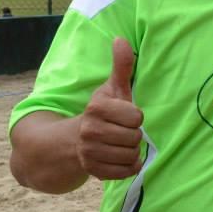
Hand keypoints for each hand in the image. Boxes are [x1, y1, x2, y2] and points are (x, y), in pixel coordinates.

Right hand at [77, 37, 143, 179]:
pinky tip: (118, 158)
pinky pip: (126, 172)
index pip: (137, 117)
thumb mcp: (113, 88)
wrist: (75, 139)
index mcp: (96, 108)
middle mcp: (89, 130)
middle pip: (135, 137)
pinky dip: (128, 167)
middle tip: (122, 131)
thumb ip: (121, 66)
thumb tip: (121, 39)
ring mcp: (89, 152)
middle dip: (133, 135)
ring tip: (119, 143)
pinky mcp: (93, 171)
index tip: (124, 115)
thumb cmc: (103, 111)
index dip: (135, 117)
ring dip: (131, 151)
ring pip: (131, 155)